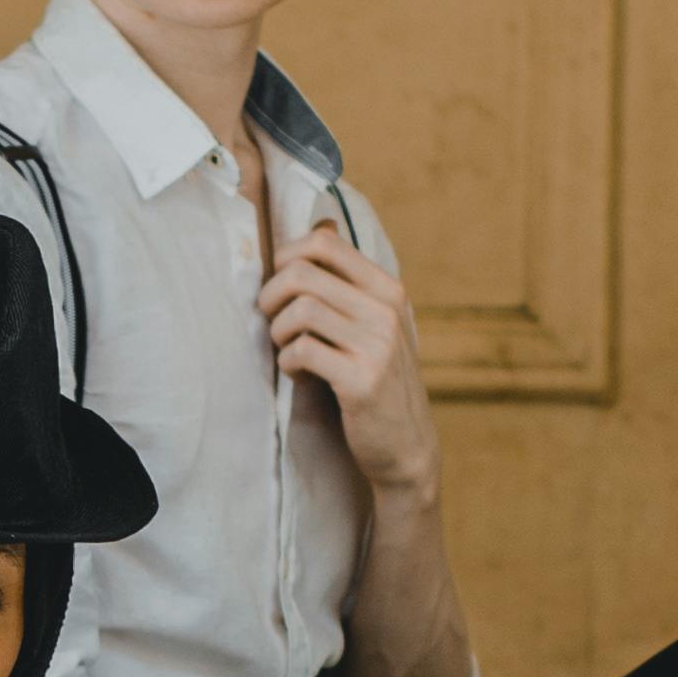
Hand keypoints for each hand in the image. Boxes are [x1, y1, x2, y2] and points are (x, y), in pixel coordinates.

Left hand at [261, 222, 442, 504]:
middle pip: (303, 273)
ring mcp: (377, 346)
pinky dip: (288, 362)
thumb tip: (319, 228)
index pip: (325, 243)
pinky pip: (302, 351)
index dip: (286, 256)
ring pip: (300, 311)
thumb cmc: (377, 382)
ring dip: (278, 332)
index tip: (277, 284)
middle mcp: (386, 311)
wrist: (406, 448)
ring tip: (287, 351)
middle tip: (271, 321)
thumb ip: (349, 286)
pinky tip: (299, 374)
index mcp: (388, 291)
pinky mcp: (361, 381)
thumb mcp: (375, 327)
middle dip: (271, 296)